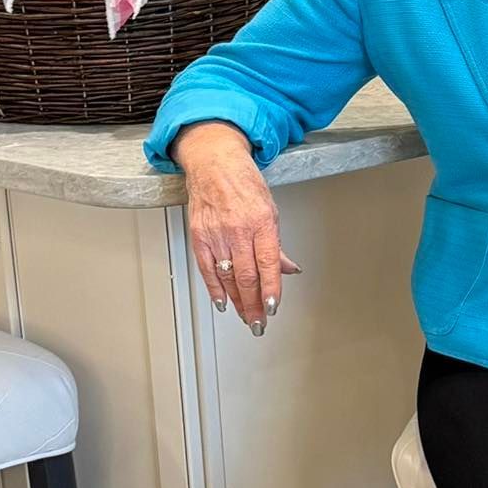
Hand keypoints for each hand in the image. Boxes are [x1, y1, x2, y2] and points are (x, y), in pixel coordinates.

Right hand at [174, 122, 300, 333]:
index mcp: (261, 221)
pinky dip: (215, 289)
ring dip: (237, 302)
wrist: (214, 164)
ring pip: (227, 277)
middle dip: (254, 304)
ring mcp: (216, 234)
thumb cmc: (245, 183)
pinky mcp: (199, 236)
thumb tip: (288, 269)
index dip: (270, 288)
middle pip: (246, 275)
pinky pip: (207, 269)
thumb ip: (276, 244)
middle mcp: (238, 229)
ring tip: (246, 318)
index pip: (267, 263)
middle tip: (259, 323)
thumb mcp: (270, 209)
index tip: (273, 307)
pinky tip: (223, 303)